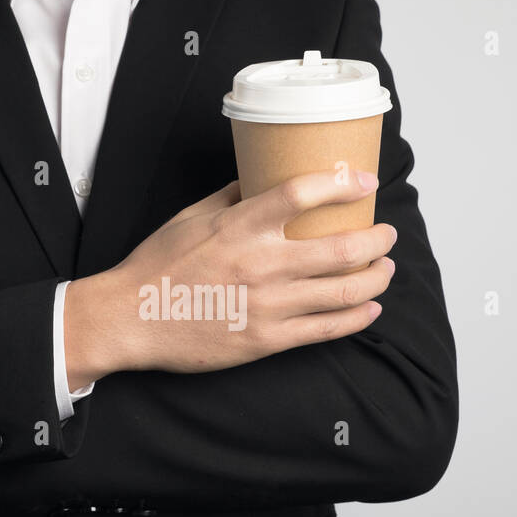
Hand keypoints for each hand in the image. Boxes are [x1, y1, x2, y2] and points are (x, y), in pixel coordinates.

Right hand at [64, 169, 396, 385]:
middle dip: (378, 239)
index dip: (344, 183)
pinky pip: (326, 329)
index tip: (366, 181)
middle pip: (342, 247)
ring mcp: (266, 305)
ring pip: (343, 291)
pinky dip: (357, 317)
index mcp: (239, 225)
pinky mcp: (266, 340)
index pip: (303, 194)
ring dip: (376, 277)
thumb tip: (262, 177)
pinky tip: (370, 308)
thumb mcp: (191, 217)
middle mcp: (259, 263)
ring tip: (385, 268)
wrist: (129, 319)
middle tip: (386, 233)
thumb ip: (231, 196)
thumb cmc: (157, 266)